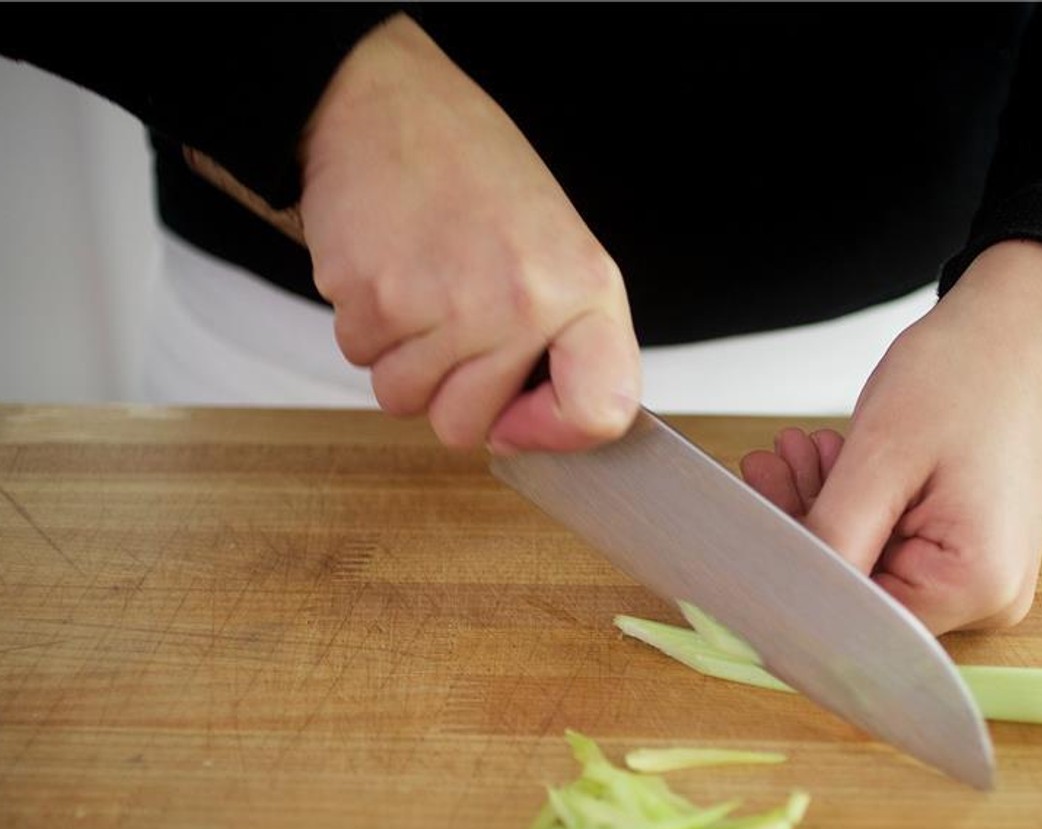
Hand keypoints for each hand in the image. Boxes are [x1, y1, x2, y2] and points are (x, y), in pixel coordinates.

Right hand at [297, 15, 640, 452]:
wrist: (386, 103)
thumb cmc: (473, 174)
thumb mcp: (557, 248)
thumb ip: (562, 341)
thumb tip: (533, 432)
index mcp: (585, 290)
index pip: (601, 411)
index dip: (556, 431)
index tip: (524, 416)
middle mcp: (523, 304)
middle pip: (468, 427)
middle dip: (447, 392)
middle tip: (451, 322)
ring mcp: (447, 306)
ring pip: (405, 399)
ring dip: (401, 357)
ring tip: (420, 286)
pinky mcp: (374, 299)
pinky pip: (360, 359)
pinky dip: (366, 326)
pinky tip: (387, 269)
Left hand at [741, 240, 1041, 634]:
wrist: (1028, 330)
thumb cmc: (969, 373)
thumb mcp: (882, 454)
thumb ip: (832, 535)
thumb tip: (781, 594)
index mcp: (975, 584)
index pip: (856, 615)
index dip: (797, 573)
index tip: (753, 518)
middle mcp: (988, 599)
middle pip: (864, 592)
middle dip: (808, 531)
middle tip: (766, 466)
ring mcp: (982, 580)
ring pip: (873, 568)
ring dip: (826, 513)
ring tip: (797, 452)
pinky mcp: (970, 555)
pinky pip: (897, 548)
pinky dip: (860, 510)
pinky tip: (829, 462)